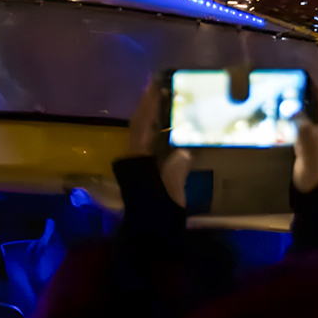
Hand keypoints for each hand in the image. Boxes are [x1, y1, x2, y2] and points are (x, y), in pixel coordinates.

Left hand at [128, 78, 190, 206]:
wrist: (149, 233)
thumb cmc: (159, 212)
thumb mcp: (170, 193)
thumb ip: (175, 172)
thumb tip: (184, 151)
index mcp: (137, 157)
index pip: (142, 124)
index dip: (149, 104)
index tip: (156, 84)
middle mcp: (133, 156)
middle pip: (140, 125)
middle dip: (149, 106)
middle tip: (163, 86)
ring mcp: (137, 163)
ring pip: (143, 133)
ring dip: (152, 116)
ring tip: (167, 100)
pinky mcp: (144, 170)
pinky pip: (148, 142)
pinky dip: (156, 130)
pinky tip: (169, 127)